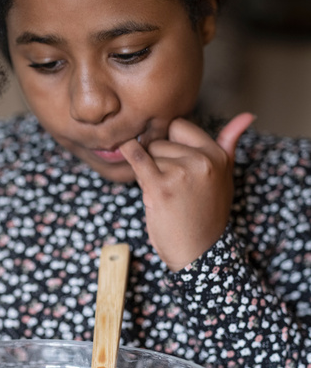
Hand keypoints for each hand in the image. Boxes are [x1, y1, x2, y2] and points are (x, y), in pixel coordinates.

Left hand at [120, 113, 255, 270]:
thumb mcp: (224, 177)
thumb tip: (246, 115)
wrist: (198, 252)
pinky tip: (122, 148)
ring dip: (147, 170)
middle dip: (158, 158)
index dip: (170, 142)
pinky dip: (127, 152)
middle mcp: (202, 160)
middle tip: (170, 185)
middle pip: (161, 140)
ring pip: (149, 152)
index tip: (172, 161)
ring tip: (162, 192)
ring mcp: (181, 172)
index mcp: (217, 155)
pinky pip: (137, 158)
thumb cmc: (207, 215)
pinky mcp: (160, 187)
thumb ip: (229, 143)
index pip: (180, 126)